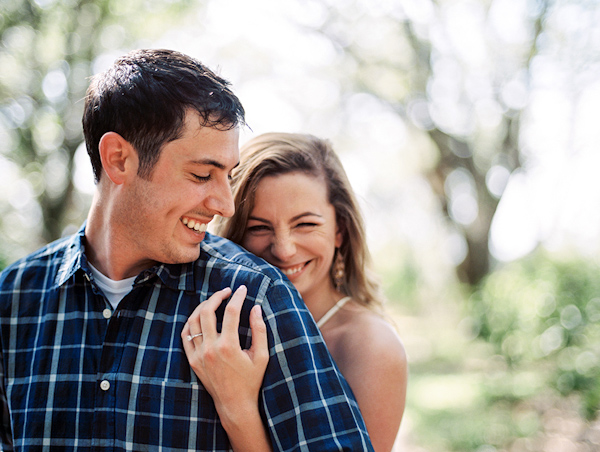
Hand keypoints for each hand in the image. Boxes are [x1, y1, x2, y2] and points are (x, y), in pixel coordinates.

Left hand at [182, 286, 268, 421]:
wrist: (234, 404)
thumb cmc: (251, 380)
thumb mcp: (261, 356)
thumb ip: (259, 330)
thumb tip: (256, 307)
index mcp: (228, 346)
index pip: (231, 311)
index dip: (237, 296)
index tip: (242, 289)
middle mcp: (210, 349)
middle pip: (207, 311)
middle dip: (217, 296)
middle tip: (227, 291)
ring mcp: (198, 355)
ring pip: (193, 321)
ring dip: (203, 306)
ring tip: (214, 301)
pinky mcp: (192, 360)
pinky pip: (186, 335)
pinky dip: (191, 323)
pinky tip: (201, 317)